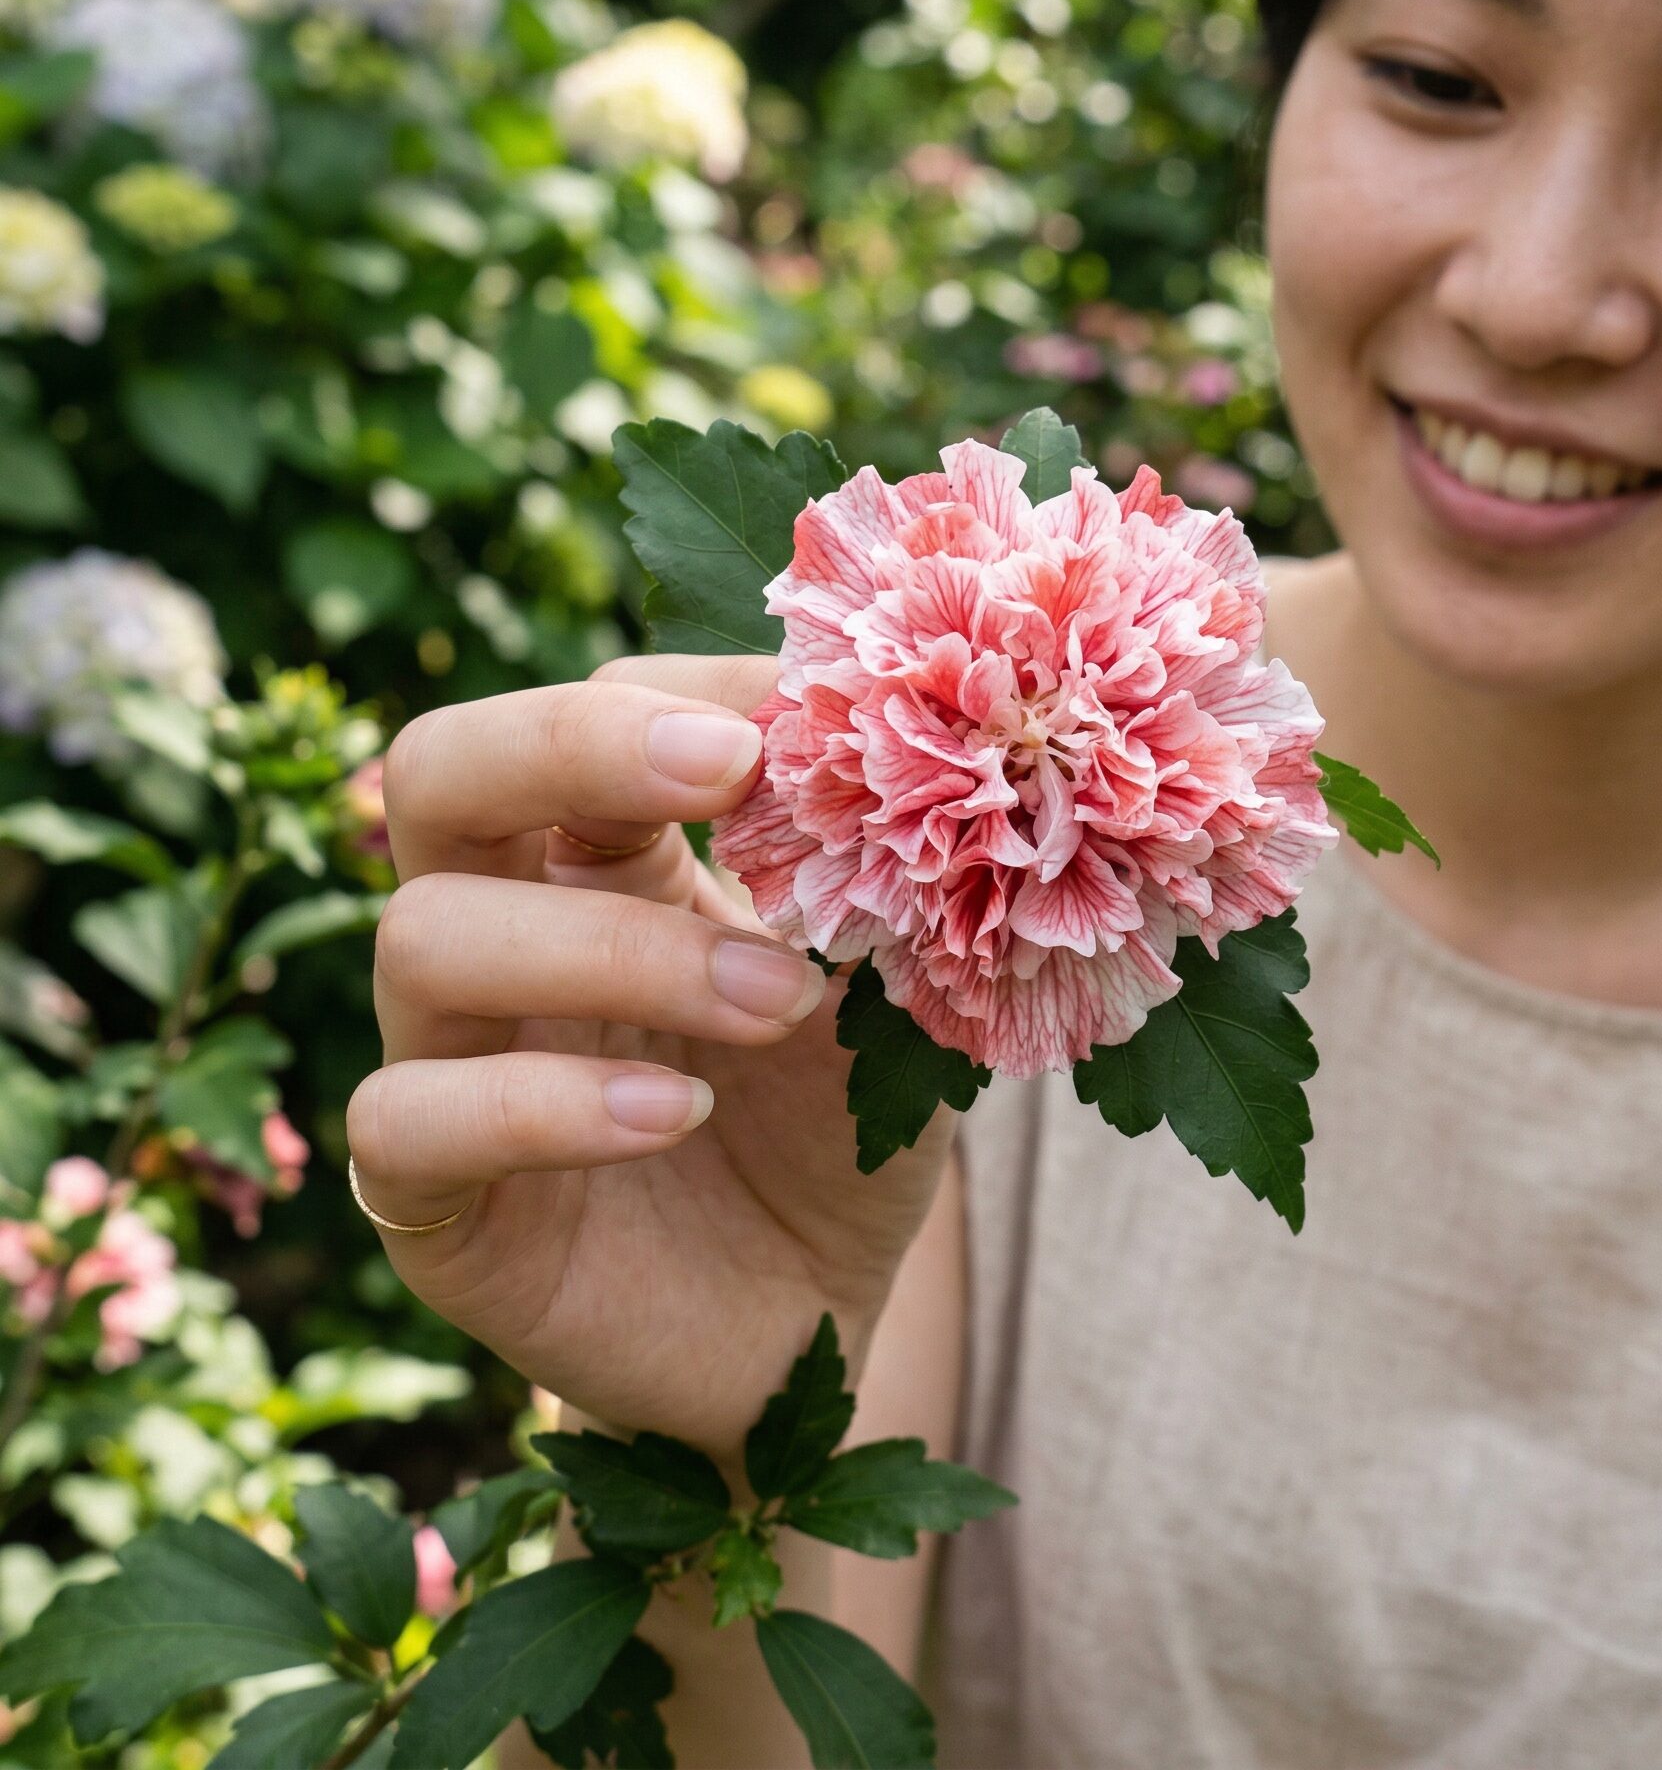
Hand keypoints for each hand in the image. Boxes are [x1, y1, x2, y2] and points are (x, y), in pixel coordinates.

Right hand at [345, 655, 958, 1470]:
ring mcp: (450, 1061)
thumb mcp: (882, 993)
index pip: (588, 711)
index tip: (818, 712)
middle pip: (438, 770)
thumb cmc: (840, 1131)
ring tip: (777, 1003)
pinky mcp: (428, 1203)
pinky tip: (678, 1113)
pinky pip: (413, 1119)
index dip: (689, 693)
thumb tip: (898, 751)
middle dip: (570, 743)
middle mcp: (504, 934)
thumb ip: (871, 886)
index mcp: (606, 860)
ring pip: (425, 938)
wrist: (811, 1319)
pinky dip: (550, 1104)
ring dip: (616, 949)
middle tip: (725, 770)